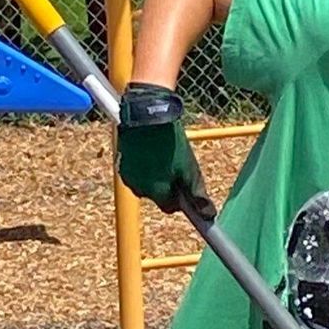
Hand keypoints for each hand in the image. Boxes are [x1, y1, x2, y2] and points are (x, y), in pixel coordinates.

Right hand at [117, 82, 212, 219]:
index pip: (170, 207)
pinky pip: (135, 172)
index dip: (180, 198)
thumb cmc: (170, 141)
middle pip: (157, 195)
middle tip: (175, 165)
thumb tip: (208, 215)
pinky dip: (144, 166)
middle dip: (166, 185)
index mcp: (155, 192)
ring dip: (154, 176)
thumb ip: (197, 194)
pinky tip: (151, 151)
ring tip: (163, 156)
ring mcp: (127, 175)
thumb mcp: (189, 168)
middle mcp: (138, 188)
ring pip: (145, 184)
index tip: (186, 188)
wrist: (148, 113)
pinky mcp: (121, 162)